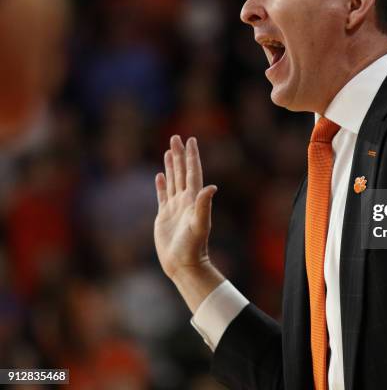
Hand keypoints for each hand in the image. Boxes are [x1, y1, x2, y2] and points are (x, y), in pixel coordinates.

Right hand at [154, 135, 217, 280]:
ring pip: (173, 180)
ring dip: (171, 166)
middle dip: (179, 154)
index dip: (192, 156)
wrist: (184, 264)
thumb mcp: (199, 224)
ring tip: (169, 151)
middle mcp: (185, 200)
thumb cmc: (193, 246)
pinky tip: (160, 176)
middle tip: (176, 137)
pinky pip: (163, 196)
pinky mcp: (164, 216)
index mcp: (194, 199)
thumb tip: (212, 186)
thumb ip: (204, 205)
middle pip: (182, 172)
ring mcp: (175, 208)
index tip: (190, 140)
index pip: (193, 172)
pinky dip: (162, 184)